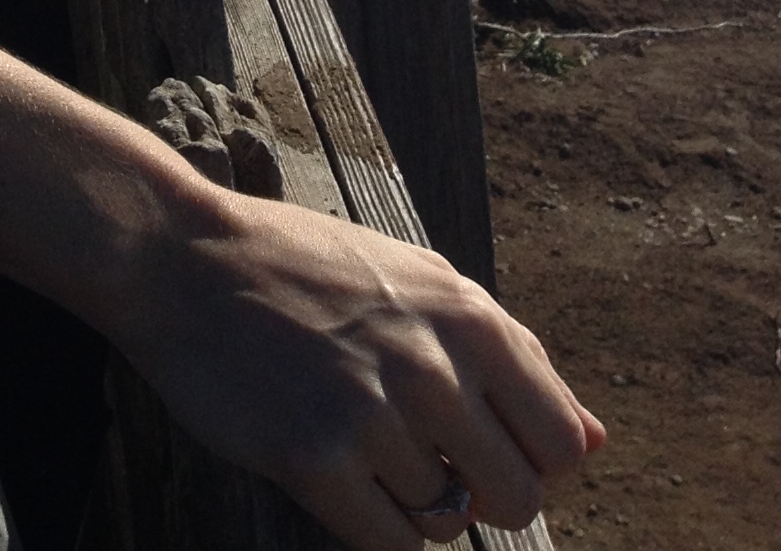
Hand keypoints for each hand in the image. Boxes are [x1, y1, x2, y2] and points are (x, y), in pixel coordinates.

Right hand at [118, 192, 602, 549]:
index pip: (563, 443)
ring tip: (359, 444)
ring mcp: (372, 412)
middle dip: (481, 499)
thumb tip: (597, 440)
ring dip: (410, 502)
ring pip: (446, 522)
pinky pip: (392, 546)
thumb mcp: (421, 283)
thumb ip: (514, 357)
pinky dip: (375, 530)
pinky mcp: (314, 458)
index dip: (527, 459)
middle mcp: (430, 361)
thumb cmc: (307, 270)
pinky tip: (339, 478)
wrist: (183, 259)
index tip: (477, 442)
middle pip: (518, 498)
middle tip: (424, 462)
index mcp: (467, 314)